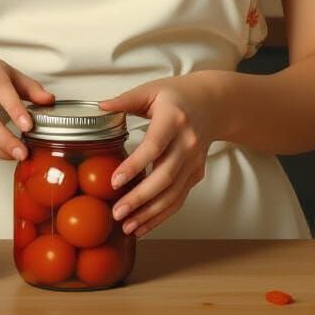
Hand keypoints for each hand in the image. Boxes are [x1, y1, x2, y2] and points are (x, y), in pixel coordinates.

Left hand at [97, 71, 220, 237]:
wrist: (214, 103)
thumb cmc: (179, 95)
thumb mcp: (152, 89)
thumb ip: (125, 99)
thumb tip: (100, 107)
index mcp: (174, 118)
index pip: (154, 146)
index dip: (135, 165)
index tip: (115, 181)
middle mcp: (188, 142)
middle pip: (165, 176)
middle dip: (140, 198)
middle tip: (117, 212)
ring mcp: (194, 160)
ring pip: (174, 193)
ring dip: (150, 213)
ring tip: (127, 225)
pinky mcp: (196, 173)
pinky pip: (179, 198)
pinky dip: (162, 215)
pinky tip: (144, 224)